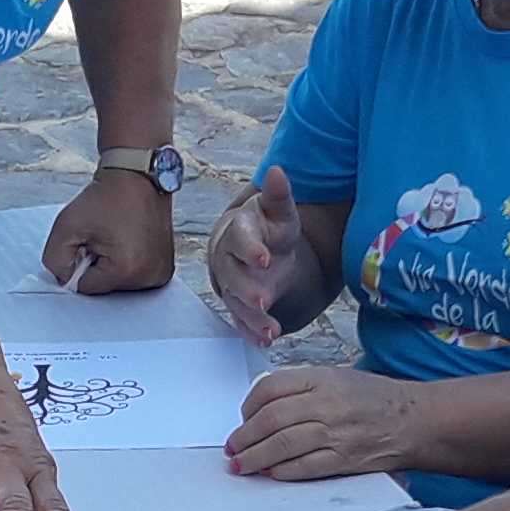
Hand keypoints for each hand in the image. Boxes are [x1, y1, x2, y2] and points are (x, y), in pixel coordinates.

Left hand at [42, 166, 176, 294]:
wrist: (138, 176)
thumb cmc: (105, 198)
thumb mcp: (66, 225)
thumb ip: (54, 260)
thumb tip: (65, 282)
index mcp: (126, 269)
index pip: (86, 287)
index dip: (79, 262)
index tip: (89, 239)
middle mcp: (150, 276)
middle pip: (106, 289)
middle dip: (97, 266)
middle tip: (104, 236)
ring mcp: (161, 274)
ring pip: (120, 285)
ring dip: (113, 266)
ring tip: (118, 237)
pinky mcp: (165, 269)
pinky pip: (135, 278)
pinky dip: (127, 264)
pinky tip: (130, 242)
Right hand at [206, 164, 307, 343]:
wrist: (252, 248)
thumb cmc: (266, 226)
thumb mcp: (277, 209)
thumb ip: (278, 194)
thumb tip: (277, 170)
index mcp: (239, 233)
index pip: (240, 240)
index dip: (250, 249)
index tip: (264, 258)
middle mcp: (230, 262)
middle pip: (234, 277)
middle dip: (247, 290)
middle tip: (264, 300)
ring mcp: (233, 287)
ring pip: (236, 304)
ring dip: (252, 318)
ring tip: (270, 329)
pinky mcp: (240, 306)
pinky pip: (242, 322)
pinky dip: (252, 333)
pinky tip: (266, 340)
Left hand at [228, 363, 421, 483]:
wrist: (416, 420)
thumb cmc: (375, 399)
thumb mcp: (338, 377)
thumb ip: (302, 387)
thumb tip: (262, 407)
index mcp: (323, 378)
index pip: (271, 388)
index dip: (248, 406)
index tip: (242, 419)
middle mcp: (328, 402)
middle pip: (271, 419)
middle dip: (244, 437)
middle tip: (233, 447)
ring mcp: (336, 432)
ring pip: (282, 445)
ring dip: (255, 457)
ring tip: (241, 464)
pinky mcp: (345, 459)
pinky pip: (303, 467)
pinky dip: (281, 471)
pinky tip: (269, 472)